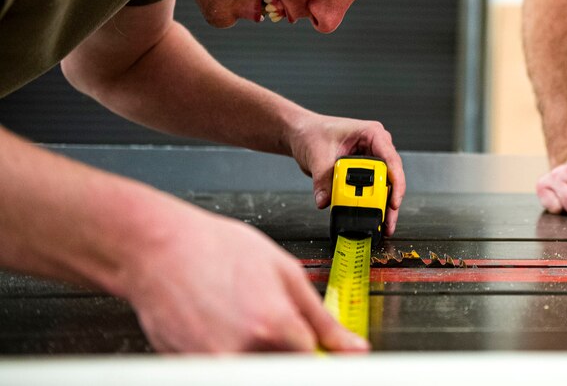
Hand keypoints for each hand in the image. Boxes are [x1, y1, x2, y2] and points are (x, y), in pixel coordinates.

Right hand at [127, 208, 367, 352]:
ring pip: (255, 373)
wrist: (158, 249)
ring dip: (259, 357)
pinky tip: (220, 328)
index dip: (320, 360)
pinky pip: (224, 372)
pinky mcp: (188, 371)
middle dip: (288, 357)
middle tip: (274, 329)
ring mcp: (212, 367)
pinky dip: (229, 357)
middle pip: (284, 372)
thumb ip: (322, 318)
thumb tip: (354, 348)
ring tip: (242, 322)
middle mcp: (243, 352)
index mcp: (274, 326)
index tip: (322, 356)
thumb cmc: (215, 249)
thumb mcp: (284, 271)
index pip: (314, 367)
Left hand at [286, 114, 405, 234]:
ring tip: (384, 225)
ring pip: (384, 185)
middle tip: (388, 220)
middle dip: (391, 200)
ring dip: (383, 206)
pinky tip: (372, 218)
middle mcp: (376, 147)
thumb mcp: (318, 154)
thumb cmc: (313, 132)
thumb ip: (323, 179)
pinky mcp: (363, 172)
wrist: (303, 133)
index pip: (391, 159)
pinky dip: (371, 204)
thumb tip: (325, 200)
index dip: (396, 182)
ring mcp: (371, 160)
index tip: (393, 202)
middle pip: (392, 176)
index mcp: (372, 134)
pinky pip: (371, 189)